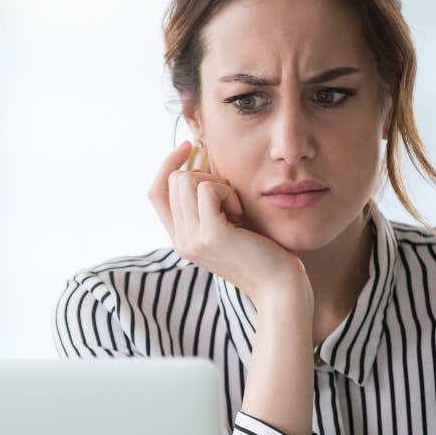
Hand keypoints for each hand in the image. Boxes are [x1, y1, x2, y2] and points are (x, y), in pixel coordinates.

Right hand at [147, 141, 310, 308]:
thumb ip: (208, 204)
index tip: (190, 147)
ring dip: (217, 184)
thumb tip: (200, 158)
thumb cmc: (263, 253)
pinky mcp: (210, 235)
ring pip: (186, 179)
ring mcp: (192, 239)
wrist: (279, 288)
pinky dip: (228, 192)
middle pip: (173, 180)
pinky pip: (208, 188)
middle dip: (204, 175)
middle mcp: (180, 241)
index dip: (168, 165)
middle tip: (232, 200)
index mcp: (181, 239)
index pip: (156, 192)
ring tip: (236, 209)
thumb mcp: (227, 225)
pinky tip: (242, 214)